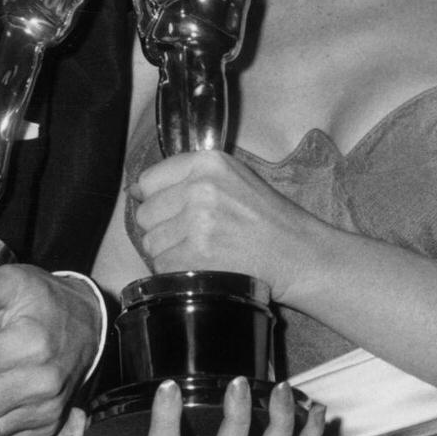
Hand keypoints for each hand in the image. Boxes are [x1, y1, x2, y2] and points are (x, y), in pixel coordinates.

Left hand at [134, 149, 312, 292]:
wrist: (299, 253)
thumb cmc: (268, 219)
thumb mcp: (234, 178)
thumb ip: (189, 178)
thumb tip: (137, 191)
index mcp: (208, 162)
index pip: (148, 180)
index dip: (155, 201)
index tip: (169, 213)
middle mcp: (201, 187)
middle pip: (146, 214)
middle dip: (162, 229)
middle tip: (191, 237)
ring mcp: (199, 221)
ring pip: (151, 243)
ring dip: (169, 253)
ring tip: (200, 253)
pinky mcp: (199, 253)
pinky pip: (163, 265)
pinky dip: (176, 272)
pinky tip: (201, 267)